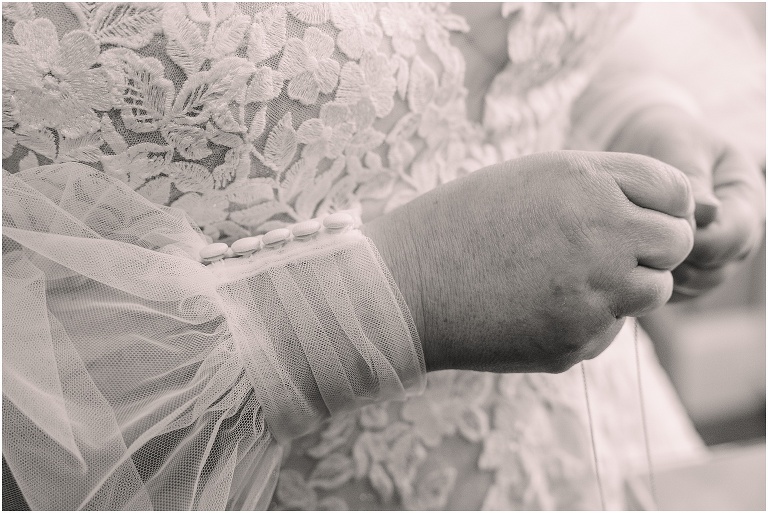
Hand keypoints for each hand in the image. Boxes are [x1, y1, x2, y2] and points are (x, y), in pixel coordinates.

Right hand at [363, 151, 693, 372]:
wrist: (404, 286)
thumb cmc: (458, 224)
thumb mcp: (528, 179)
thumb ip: (599, 187)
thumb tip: (656, 214)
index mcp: (585, 182)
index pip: (675, 190)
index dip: (661, 203)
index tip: (638, 215)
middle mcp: (601, 234)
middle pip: (676, 242)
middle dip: (652, 245)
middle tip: (610, 251)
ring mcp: (592, 294)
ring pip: (653, 290)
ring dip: (626, 285)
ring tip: (571, 279)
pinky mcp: (577, 342)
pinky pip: (611, 328)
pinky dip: (588, 319)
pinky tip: (538, 308)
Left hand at [609, 106, 765, 299]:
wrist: (648, 147)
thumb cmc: (667, 139)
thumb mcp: (680, 144)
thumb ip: (690, 176)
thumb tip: (705, 212)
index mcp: (746, 199)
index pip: (733, 237)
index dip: (694, 239)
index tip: (654, 226)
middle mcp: (737, 234)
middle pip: (716, 269)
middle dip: (673, 260)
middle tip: (632, 242)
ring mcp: (715, 257)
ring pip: (695, 286)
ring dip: (660, 275)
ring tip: (626, 250)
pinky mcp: (689, 270)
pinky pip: (675, 293)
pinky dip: (650, 283)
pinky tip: (624, 264)